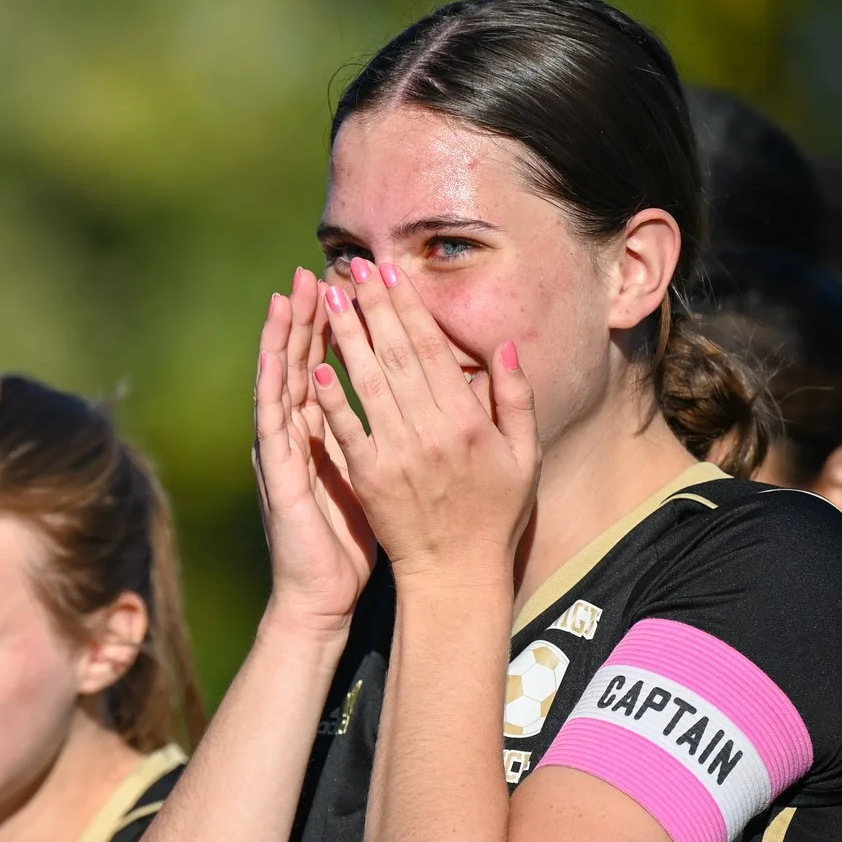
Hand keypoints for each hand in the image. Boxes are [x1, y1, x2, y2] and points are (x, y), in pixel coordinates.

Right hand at [253, 267, 375, 634]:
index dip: (342, 323)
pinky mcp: (279, 475)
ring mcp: (283, 452)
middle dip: (309, 315)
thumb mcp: (378, 474)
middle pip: (300, 361)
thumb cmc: (354, 538)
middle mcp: (298, 432)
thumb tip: (418, 393)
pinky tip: (283, 363)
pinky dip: (278, 393)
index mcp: (325, 429)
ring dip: (282, 341)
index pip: (331, 363)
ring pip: (280, 382)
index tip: (356, 282)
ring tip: (288, 296)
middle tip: (317, 268)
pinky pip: (278, 427)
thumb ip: (390, 432)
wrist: (322, 594)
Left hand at [311, 258, 538, 587]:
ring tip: (328, 300)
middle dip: (371, 308)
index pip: (431, 350)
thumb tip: (504, 344)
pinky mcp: (368, 478)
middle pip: (396, 355)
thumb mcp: (525, 456)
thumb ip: (517, 398)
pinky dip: (332, 399)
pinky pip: (346, 430)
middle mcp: (430, 432)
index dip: (408, 308)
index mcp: (468, 421)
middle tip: (351, 268)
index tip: (389, 274)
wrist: (455, 574)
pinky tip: (316, 366)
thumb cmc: (495, 513)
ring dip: (346, 338)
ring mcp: (396, 455)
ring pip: (368, 384)